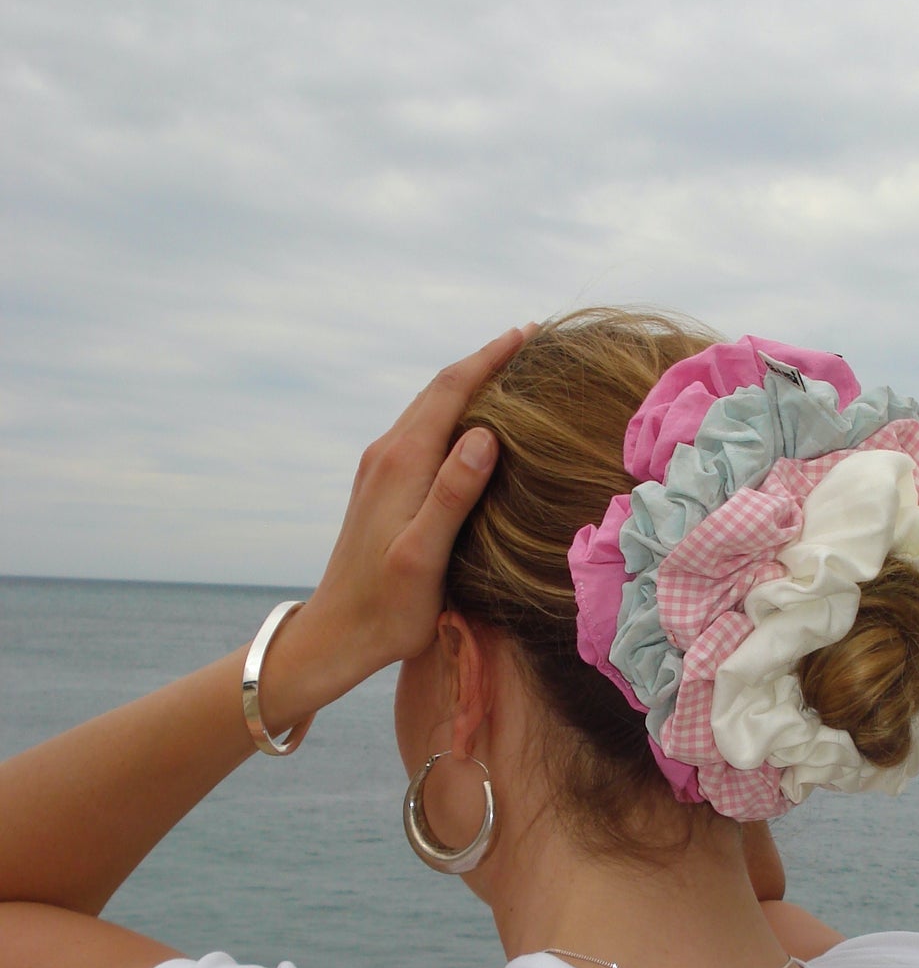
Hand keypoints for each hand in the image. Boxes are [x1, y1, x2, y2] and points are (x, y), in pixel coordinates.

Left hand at [279, 330, 526, 704]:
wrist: (337, 635)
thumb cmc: (388, 607)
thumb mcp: (425, 555)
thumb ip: (452, 494)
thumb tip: (484, 435)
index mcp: (402, 462)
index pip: (450, 390)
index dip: (491, 357)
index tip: (530, 332)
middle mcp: (387, 454)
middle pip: (439, 390)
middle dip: (484, 362)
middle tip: (531, 343)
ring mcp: (380, 469)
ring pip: (430, 408)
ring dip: (468, 385)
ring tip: (510, 373)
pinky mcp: (381, 486)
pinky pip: (423, 431)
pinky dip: (453, 413)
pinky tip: (473, 426)